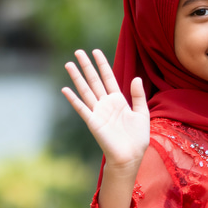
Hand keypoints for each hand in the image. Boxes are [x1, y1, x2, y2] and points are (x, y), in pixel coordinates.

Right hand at [61, 49, 149, 172]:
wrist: (131, 156)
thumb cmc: (138, 138)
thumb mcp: (142, 114)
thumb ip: (138, 96)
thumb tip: (136, 78)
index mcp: (119, 101)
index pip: (108, 78)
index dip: (103, 65)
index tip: (96, 51)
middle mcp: (106, 104)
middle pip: (95, 81)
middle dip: (87, 66)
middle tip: (78, 51)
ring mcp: (98, 112)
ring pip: (86, 91)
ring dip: (77, 78)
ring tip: (69, 64)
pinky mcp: (93, 122)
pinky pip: (82, 108)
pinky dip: (74, 99)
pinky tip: (65, 89)